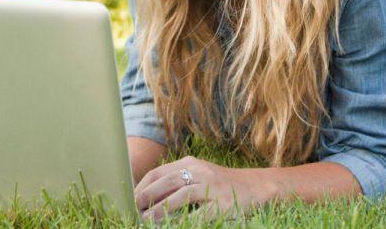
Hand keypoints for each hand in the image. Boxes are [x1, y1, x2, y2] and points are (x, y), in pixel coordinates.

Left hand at [134, 155, 270, 220]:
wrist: (256, 187)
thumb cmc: (221, 185)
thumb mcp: (198, 176)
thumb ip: (176, 183)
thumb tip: (146, 199)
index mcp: (190, 163)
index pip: (158, 173)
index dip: (141, 187)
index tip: (128, 200)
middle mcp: (199, 172)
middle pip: (166, 182)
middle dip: (146, 197)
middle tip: (132, 211)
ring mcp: (211, 188)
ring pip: (179, 196)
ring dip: (159, 210)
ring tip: (145, 221)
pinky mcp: (221, 205)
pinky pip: (198, 215)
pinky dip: (183, 222)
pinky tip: (172, 228)